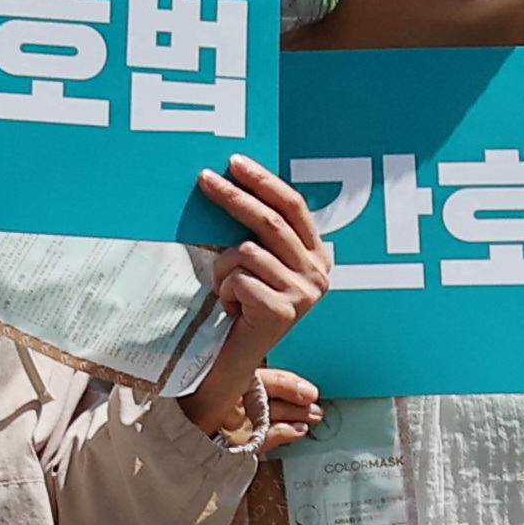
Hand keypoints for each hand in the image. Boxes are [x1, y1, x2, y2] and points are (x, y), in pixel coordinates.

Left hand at [178, 163, 331, 436]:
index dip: (264, 182)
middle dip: (234, 197)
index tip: (235, 163)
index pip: (293, 207)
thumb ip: (256, 230)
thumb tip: (228, 180)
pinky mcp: (283, 311)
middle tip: (205, 180)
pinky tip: (232, 309)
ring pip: (246, 251)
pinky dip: (224, 290)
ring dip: (223, 268)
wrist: (234, 361)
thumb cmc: (241, 307)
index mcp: (317, 257)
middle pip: (270, 221)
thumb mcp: (256, 263)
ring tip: (227, 290)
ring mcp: (304, 294)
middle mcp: (318, 274)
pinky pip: (238, 278)